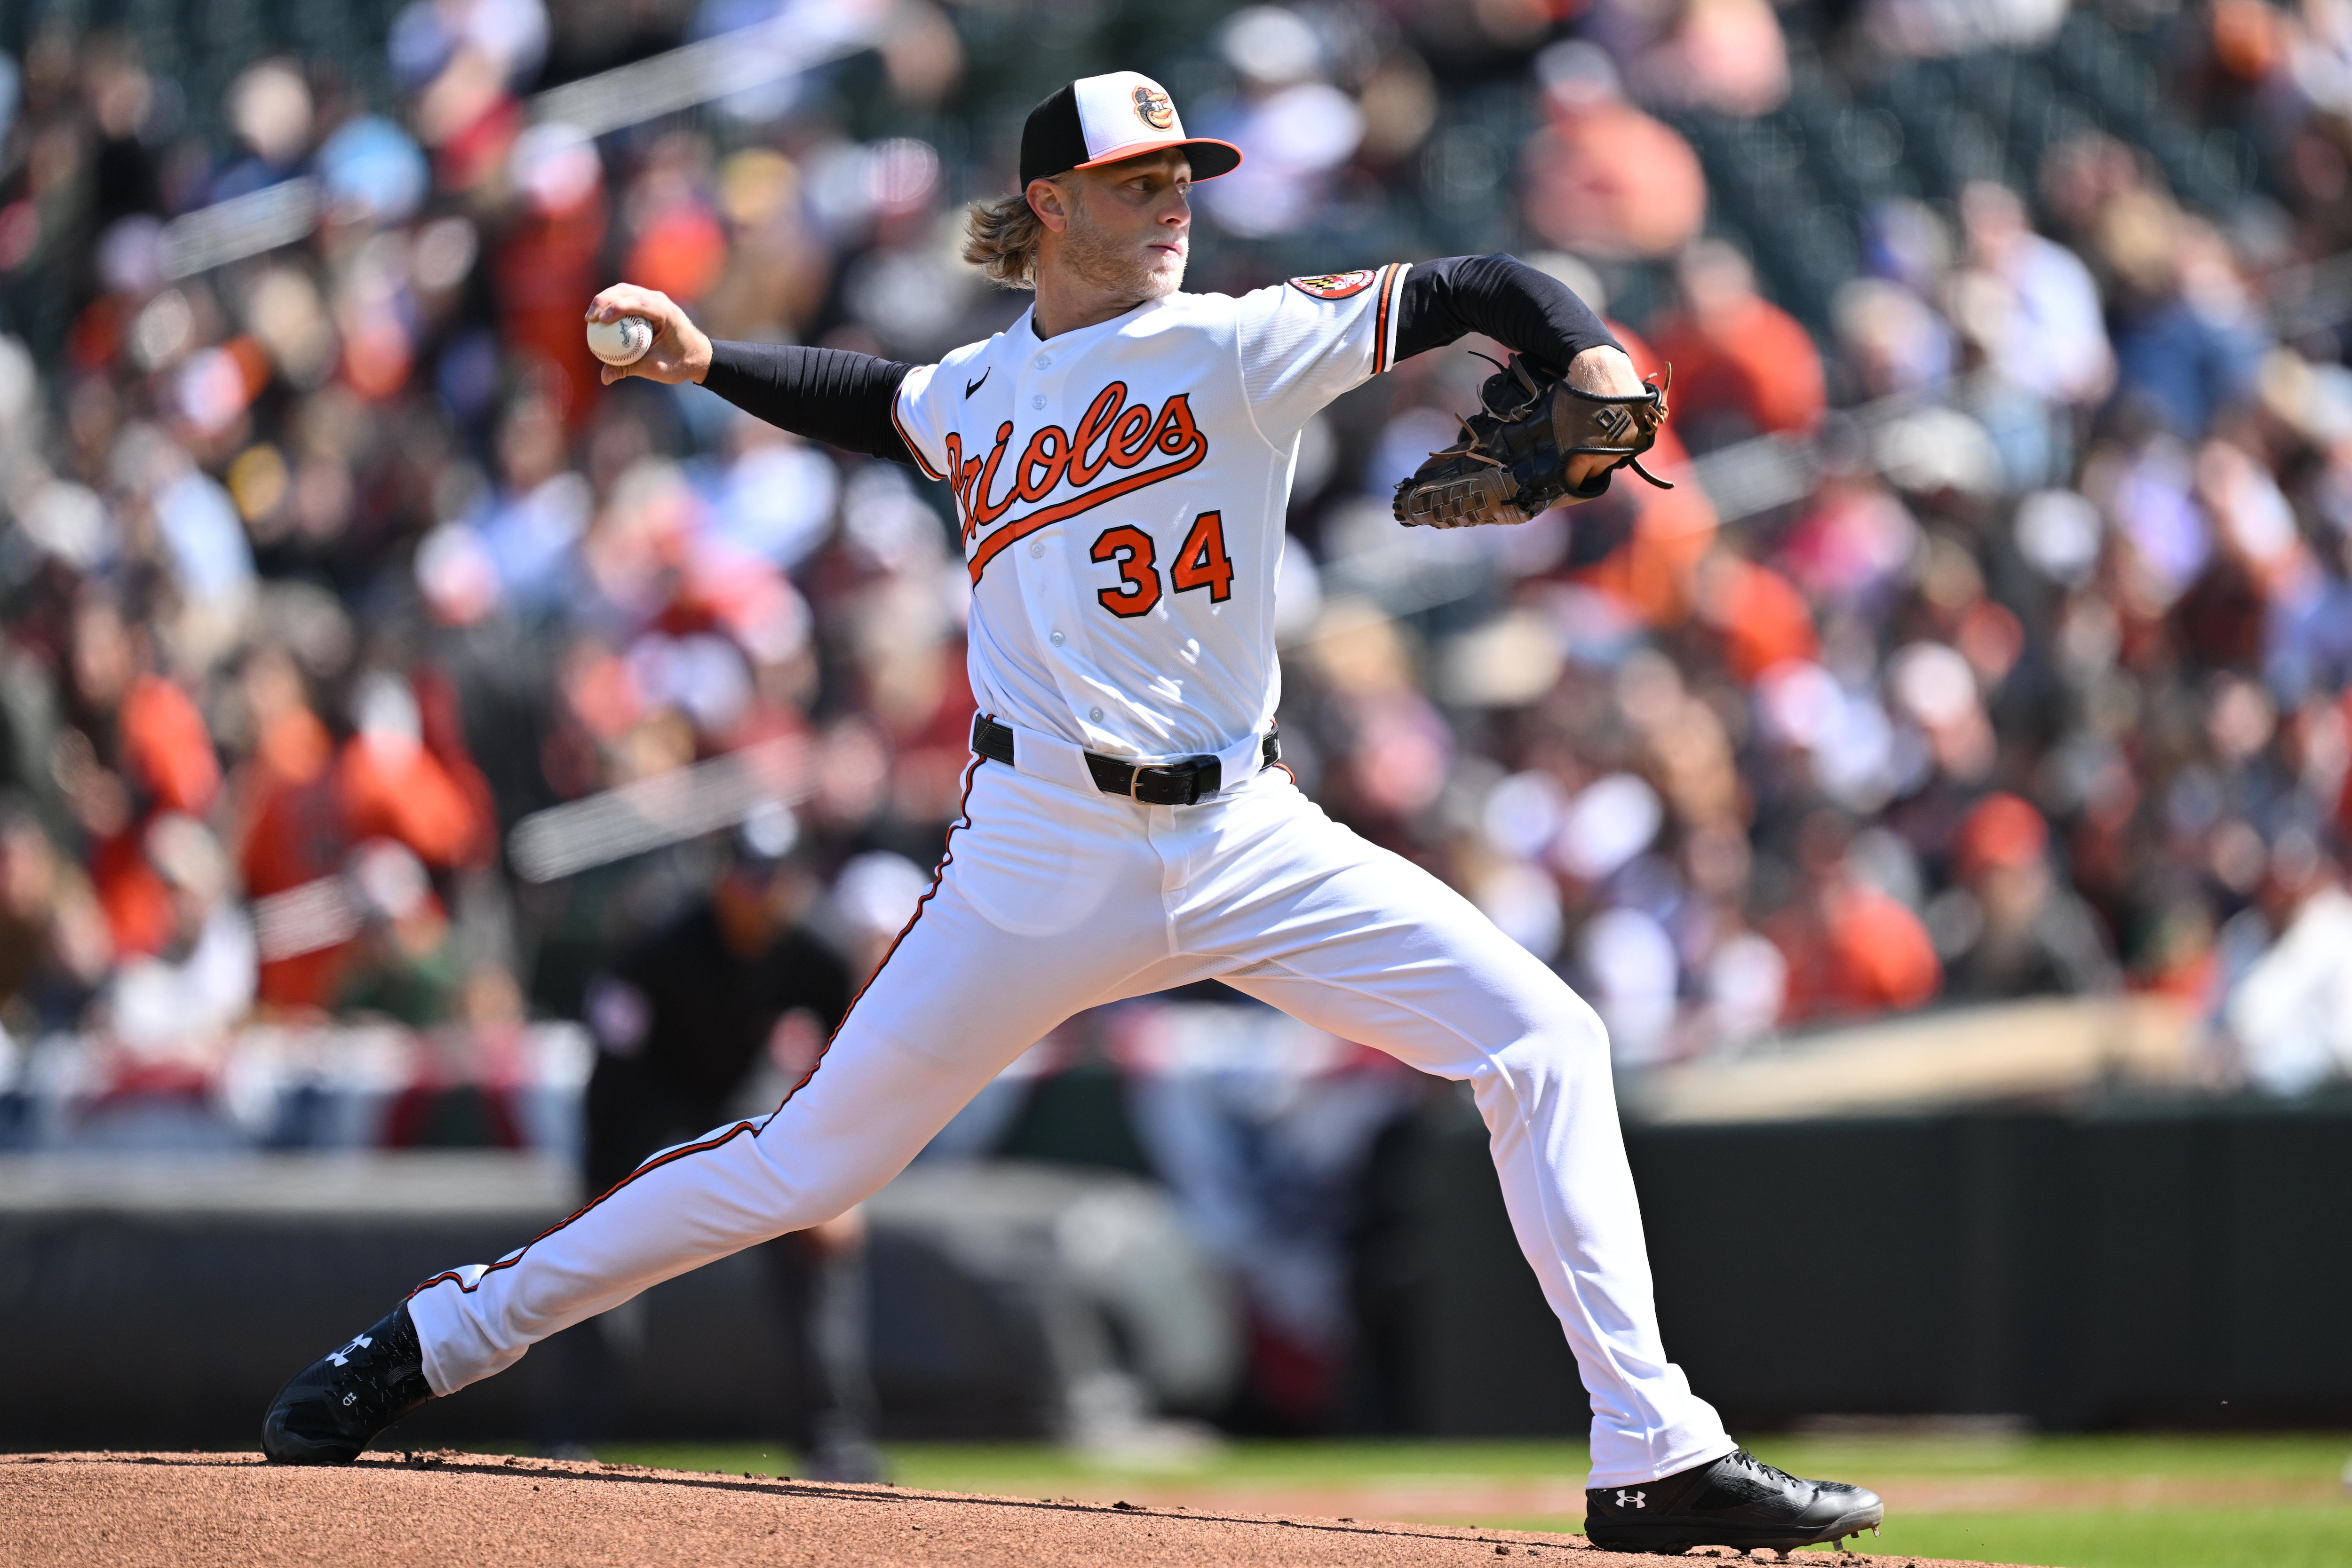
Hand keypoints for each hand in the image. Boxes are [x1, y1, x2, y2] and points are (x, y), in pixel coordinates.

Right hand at [585, 284, 712, 385]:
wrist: (699, 356)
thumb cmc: (680, 363)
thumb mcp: (656, 368)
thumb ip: (629, 369)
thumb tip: (605, 378)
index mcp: (665, 312)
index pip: (637, 303)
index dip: (616, 308)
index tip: (600, 321)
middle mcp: (659, 300)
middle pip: (625, 291)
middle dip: (603, 301)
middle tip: (589, 319)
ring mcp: (654, 298)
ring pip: (623, 290)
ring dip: (604, 299)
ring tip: (590, 317)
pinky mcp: (648, 302)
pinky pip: (626, 297)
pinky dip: (611, 303)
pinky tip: (600, 317)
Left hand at [1565, 345, 1645, 489]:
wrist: (1600, 366)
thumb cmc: (1572, 392)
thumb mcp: (1556, 421)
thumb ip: (1558, 445)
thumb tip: (1551, 458)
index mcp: (1583, 456)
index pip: (1575, 482)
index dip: (1569, 478)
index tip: (1566, 473)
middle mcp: (1608, 456)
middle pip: (1595, 473)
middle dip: (1586, 466)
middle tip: (1579, 451)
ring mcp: (1627, 446)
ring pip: (1612, 460)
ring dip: (1604, 453)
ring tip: (1595, 436)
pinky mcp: (1640, 434)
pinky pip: (1628, 447)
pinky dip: (1620, 441)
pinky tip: (1611, 429)